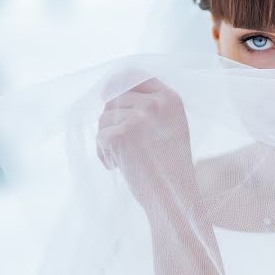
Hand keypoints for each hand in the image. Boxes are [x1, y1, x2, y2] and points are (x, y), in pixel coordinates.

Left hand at [95, 68, 195, 209]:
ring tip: (122, 159)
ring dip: (106, 140)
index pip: (135, 75)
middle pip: (114, 98)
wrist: (173, 198)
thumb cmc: (170, 168)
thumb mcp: (171, 127)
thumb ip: (149, 106)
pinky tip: (118, 167)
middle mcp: (155, 104)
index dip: (116, 84)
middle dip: (111, 121)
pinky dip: (104, 154)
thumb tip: (108, 91)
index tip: (108, 96)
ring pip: (104, 118)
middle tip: (121, 145)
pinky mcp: (121, 136)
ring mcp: (138, 119)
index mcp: (170, 99)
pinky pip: (100, 137)